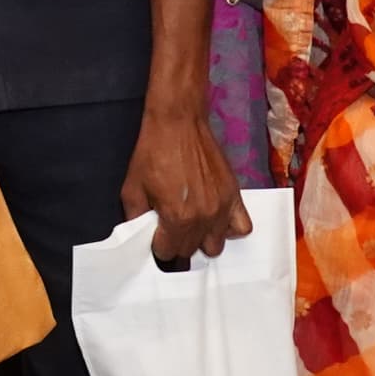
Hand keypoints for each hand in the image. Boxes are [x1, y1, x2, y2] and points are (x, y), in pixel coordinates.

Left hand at [122, 96, 252, 263]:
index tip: (156, 237)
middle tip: (170, 228)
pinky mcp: (234, 196)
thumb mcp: (132, 188)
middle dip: (178, 243)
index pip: (168, 252)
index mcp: (176, 218)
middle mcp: (203, 218)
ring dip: (202, 239)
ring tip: (192, 225)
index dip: (158, 246)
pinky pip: (242, 228)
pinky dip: (230, 229)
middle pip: (192, 250)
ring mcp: (222, 208)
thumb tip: (141, 235)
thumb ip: (135, 218)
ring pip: (216, 245)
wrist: (178, 123)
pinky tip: (216, 220)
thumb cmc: (153, 152)